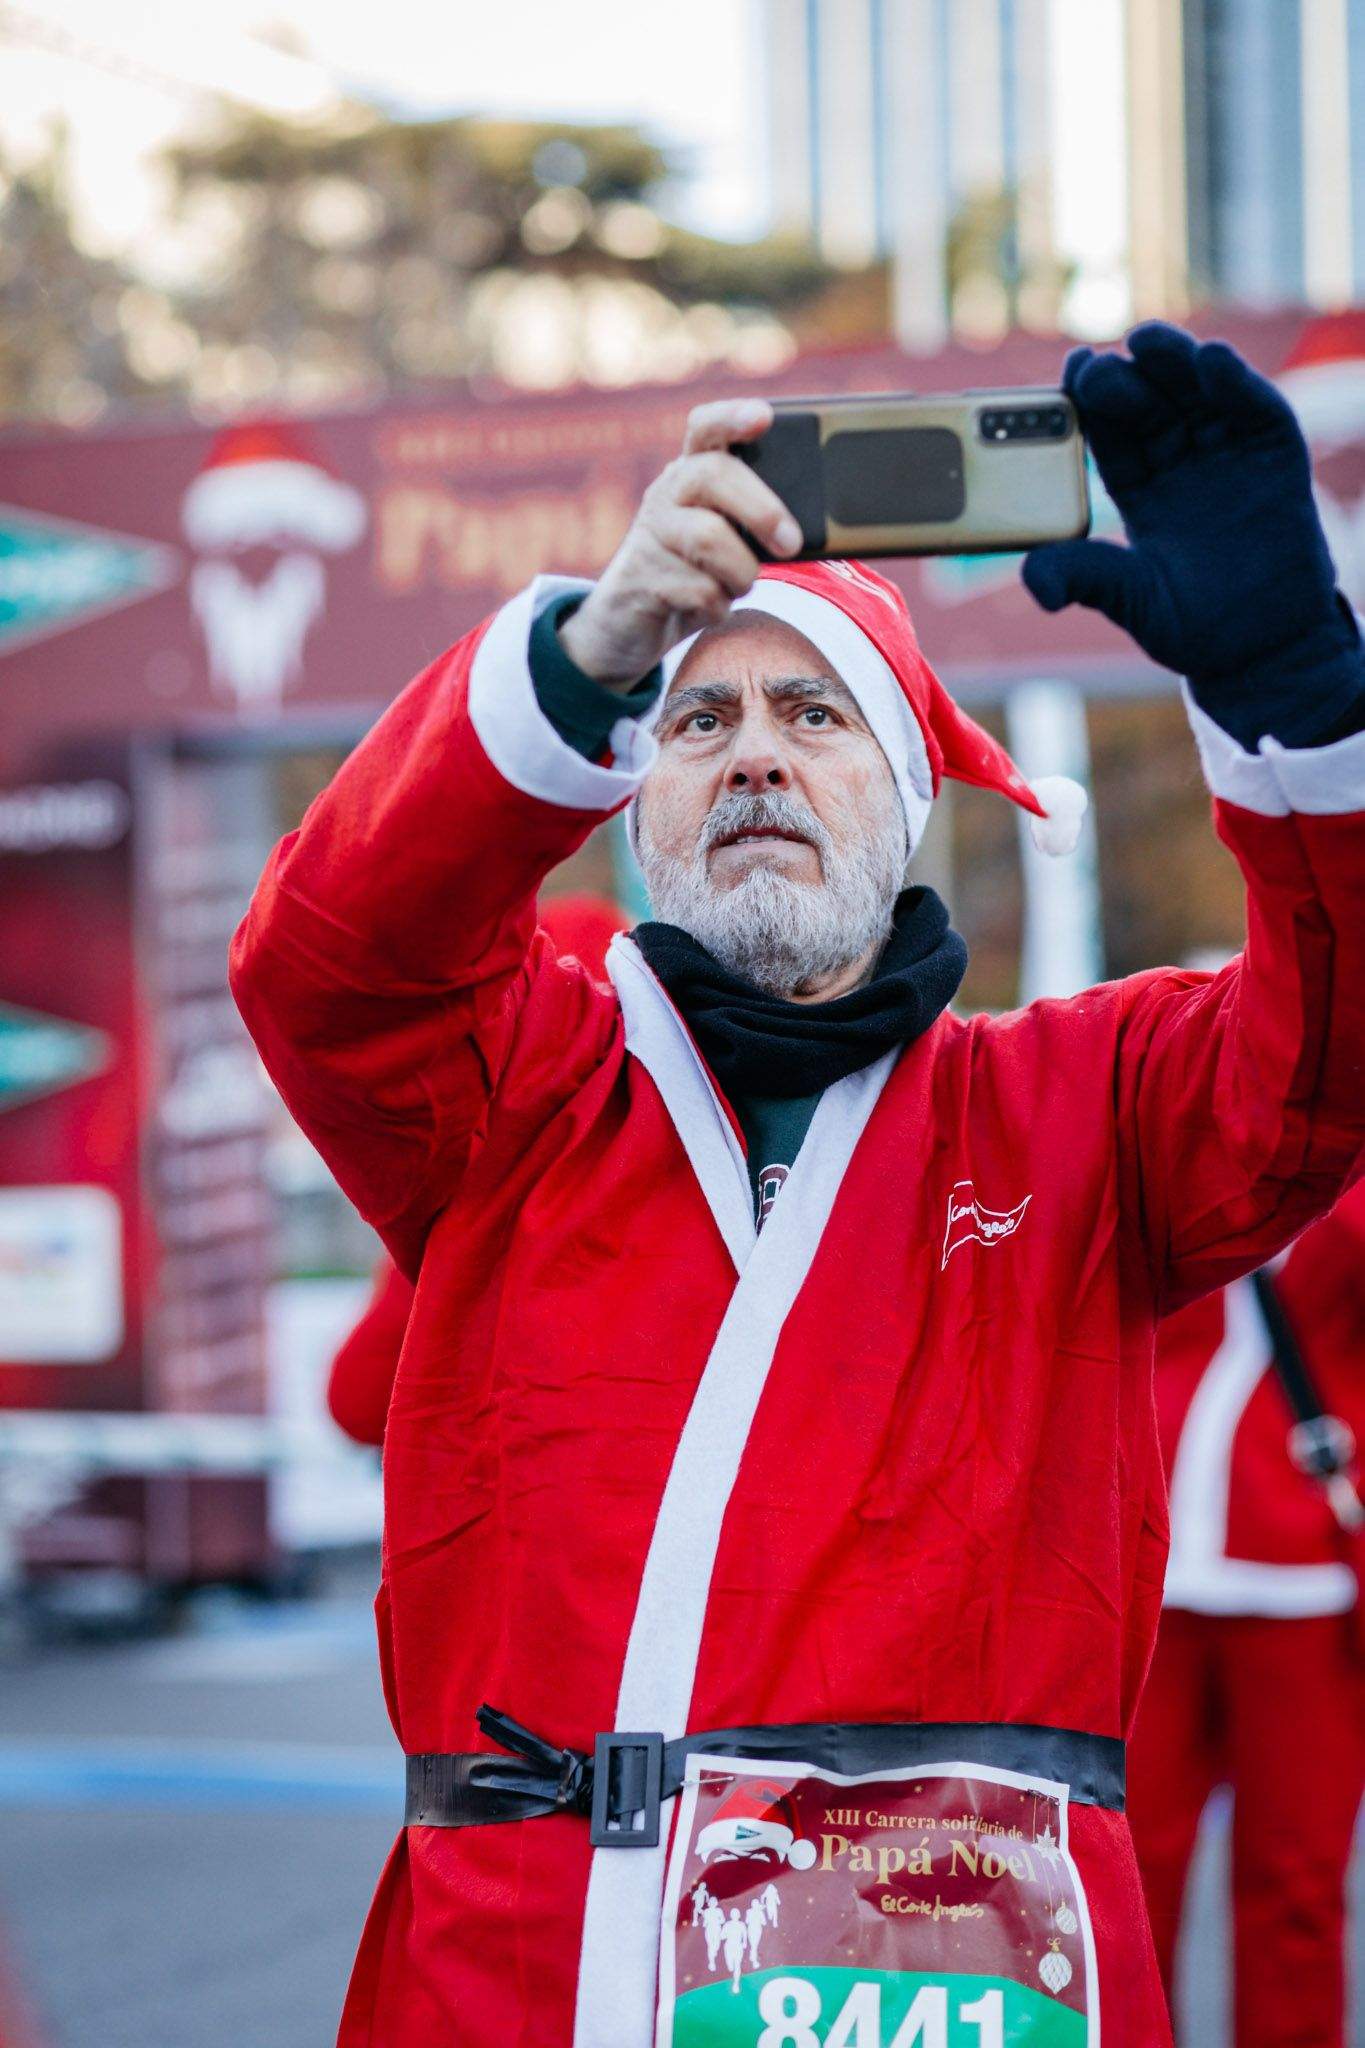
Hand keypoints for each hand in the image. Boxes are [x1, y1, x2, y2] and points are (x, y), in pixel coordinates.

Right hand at [557, 399, 802, 688]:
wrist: (629, 623)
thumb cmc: (695, 573)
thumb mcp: (725, 538)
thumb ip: (752, 524)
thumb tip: (802, 534)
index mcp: (691, 474)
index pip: (705, 428)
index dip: (732, 417)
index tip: (764, 416)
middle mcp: (666, 493)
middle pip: (713, 475)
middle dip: (761, 508)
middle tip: (790, 542)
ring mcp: (650, 534)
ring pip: (709, 538)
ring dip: (741, 571)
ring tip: (739, 584)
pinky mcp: (642, 578)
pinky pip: (700, 590)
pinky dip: (718, 606)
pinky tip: (708, 607)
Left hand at [1022, 323, 1359, 718]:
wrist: (1263, 649)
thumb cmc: (1192, 625)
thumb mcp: (1131, 600)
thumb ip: (1087, 577)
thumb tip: (1035, 580)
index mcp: (1138, 488)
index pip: (1108, 431)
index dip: (1089, 400)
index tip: (1072, 373)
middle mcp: (1180, 462)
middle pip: (1148, 402)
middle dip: (1124, 379)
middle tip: (1100, 365)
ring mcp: (1229, 454)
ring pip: (1197, 393)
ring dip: (1173, 362)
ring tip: (1146, 342)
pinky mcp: (1275, 455)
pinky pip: (1255, 409)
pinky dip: (1235, 383)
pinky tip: (1211, 361)